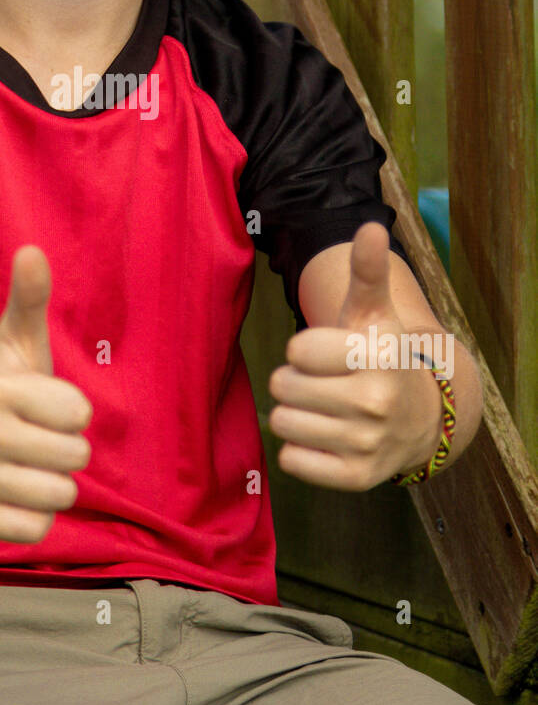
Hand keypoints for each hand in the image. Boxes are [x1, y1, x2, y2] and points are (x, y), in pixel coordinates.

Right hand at [0, 245, 92, 541]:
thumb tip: (32, 251)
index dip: (74, 410)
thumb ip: (30, 297)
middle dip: (70, 450)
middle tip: (42, 438)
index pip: (78, 413)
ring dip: (56, 485)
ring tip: (31, 466)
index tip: (51, 405)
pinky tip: (19, 494)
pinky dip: (37, 517)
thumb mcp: (19, 339)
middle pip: (74, 459)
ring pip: (58, 497)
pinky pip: (34, 531)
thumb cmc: (4, 383)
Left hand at [267, 222, 442, 489]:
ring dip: (295, 414)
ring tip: (326, 408)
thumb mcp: (375, 312)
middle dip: (296, 381)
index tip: (330, 353)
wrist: (421, 418)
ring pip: (282, 422)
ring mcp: (366, 444)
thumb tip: (370, 227)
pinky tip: (328, 437)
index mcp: (377, 356)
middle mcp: (375, 402)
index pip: (297, 349)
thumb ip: (368, 271)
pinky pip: (292, 460)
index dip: (305, 349)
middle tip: (327, 382)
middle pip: (282, 386)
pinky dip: (301, 449)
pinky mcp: (355, 478)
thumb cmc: (383, 356)